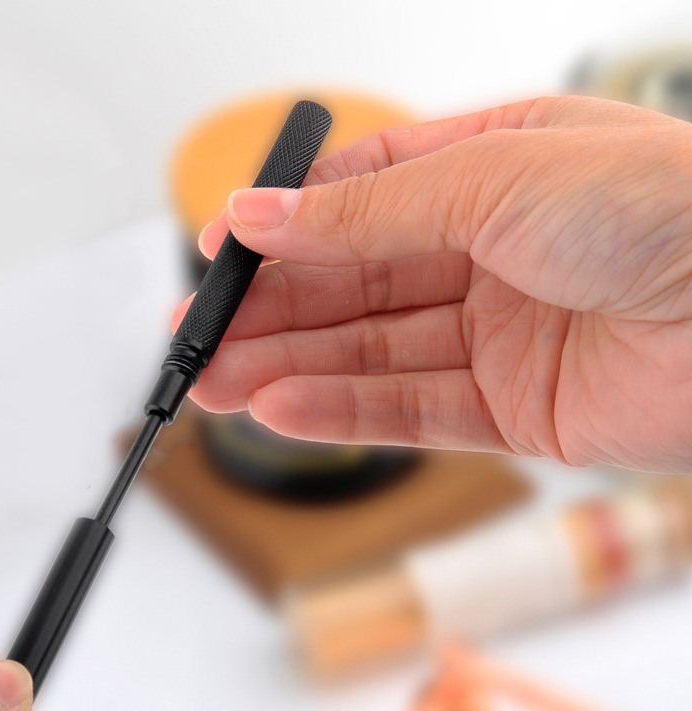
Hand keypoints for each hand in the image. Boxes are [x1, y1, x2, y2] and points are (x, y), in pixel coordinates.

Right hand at [187, 96, 691, 471]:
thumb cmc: (666, 208)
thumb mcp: (492, 178)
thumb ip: (369, 212)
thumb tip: (263, 213)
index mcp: (491, 169)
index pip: (360, 197)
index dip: (284, 226)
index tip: (218, 250)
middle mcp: (492, 251)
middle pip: (353, 284)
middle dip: (269, 312)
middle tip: (196, 337)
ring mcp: (501, 333)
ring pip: (371, 352)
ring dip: (289, 367)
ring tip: (215, 383)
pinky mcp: (516, 409)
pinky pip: (413, 408)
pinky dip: (345, 410)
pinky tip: (280, 406)